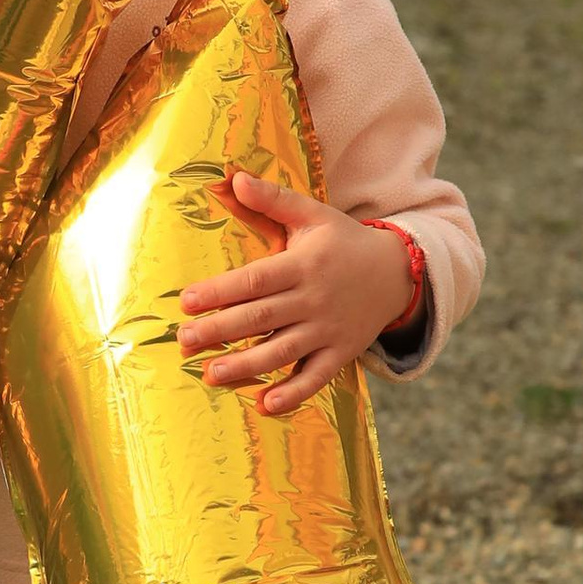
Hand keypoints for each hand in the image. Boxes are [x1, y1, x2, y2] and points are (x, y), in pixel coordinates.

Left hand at [177, 172, 420, 414]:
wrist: (398, 272)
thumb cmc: (344, 242)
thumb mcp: (314, 214)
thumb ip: (273, 200)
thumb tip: (234, 178)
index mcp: (302, 264)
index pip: (254, 280)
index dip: (219, 291)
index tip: (186, 301)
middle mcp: (313, 299)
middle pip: (260, 318)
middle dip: (220, 330)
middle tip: (184, 341)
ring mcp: (328, 330)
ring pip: (282, 351)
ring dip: (246, 365)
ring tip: (211, 374)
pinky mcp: (341, 353)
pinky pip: (316, 378)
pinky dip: (293, 393)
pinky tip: (265, 405)